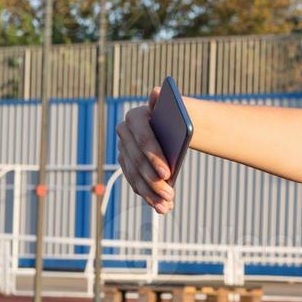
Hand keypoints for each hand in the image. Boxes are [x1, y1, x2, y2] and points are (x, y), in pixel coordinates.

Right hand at [114, 84, 173, 213]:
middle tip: (169, 194)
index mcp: (135, 117)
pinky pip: (136, 184)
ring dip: (151, 193)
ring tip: (167, 205)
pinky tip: (163, 208)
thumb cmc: (178, 118)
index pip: (142, 137)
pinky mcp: (127, 166)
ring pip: (135, 176)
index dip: (153, 156)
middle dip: (153, 180)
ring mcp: (123, 151)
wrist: (175, 127)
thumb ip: (168, 103)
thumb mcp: (177, 109)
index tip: (168, 173)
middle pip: (137, 161)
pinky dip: (149, 198)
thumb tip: (157, 93)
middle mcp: (124, 133)